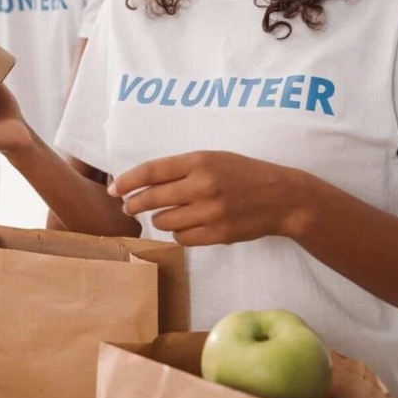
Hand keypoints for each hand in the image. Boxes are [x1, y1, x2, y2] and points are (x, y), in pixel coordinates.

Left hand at [108, 151, 307, 245]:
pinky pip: (181, 238)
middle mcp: (203, 185)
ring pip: (163, 221)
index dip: (127, 181)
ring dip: (159, 219)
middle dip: (134, 204)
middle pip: (151, 199)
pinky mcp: (218, 234)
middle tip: (129, 206)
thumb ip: (180, 168)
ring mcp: (211, 212)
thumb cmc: (243, 174)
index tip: (114, 189)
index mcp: (200, 161)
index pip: (151, 172)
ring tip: (166, 214)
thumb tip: (141, 182)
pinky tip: (186, 225)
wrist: (283, 198)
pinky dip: (178, 233)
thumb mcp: (213, 159)